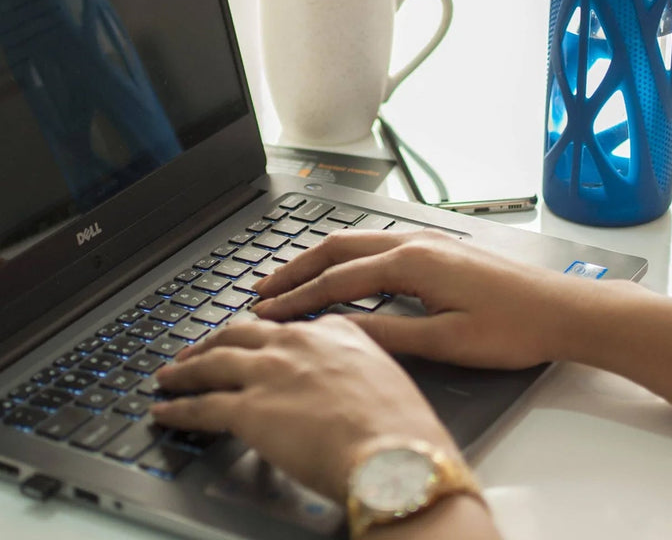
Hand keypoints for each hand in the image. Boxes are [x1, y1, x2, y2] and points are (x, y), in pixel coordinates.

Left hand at [150, 316, 454, 501]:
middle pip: (241, 333)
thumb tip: (347, 384)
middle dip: (213, 341)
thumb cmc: (400, 426)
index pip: (287, 326)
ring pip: (213, 362)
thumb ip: (358, 368)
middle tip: (197, 351)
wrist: (394, 452)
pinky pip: (201, 406)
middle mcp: (297, 343)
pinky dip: (177, 408)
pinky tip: (164, 410)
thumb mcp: (386, 376)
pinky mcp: (248, 408)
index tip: (252, 338)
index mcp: (334, 331)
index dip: (262, 333)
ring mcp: (270, 371)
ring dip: (185, 370)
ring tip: (169, 375)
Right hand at [252, 229, 595, 368]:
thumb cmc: (514, 328)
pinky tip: (343, 273)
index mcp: (412, 262)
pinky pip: (379, 246)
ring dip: (321, 260)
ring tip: (291, 279)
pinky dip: (349, 258)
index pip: (338, 280)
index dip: (298, 299)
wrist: (564, 309)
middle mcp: (415, 242)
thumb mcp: (447, 341)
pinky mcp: (440, 249)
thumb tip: (340, 331)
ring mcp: (429, 241)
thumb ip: (389, 333)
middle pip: (339, 248)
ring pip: (358, 243)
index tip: (266, 314)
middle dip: (296, 267)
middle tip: (262, 287)